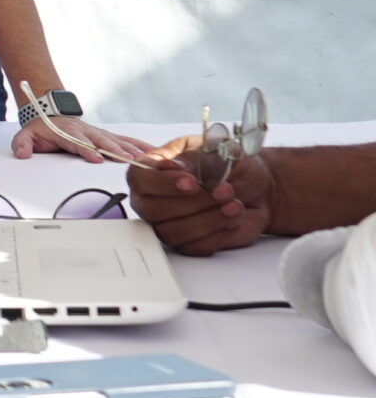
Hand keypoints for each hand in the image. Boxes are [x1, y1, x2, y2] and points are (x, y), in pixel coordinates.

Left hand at [12, 116, 150, 163]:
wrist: (50, 115)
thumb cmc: (41, 130)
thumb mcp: (26, 135)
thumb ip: (22, 144)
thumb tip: (23, 154)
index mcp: (68, 133)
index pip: (79, 143)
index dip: (88, 150)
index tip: (97, 159)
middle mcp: (87, 132)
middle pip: (103, 142)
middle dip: (116, 151)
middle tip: (128, 161)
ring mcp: (99, 133)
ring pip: (118, 141)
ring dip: (132, 149)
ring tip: (146, 159)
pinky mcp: (107, 135)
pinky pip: (126, 139)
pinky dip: (140, 145)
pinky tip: (154, 151)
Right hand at [124, 135, 275, 254]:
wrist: (257, 185)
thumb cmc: (229, 164)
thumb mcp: (212, 150)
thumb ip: (189, 158)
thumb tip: (168, 166)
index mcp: (153, 169)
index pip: (139, 179)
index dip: (162, 183)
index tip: (192, 183)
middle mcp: (154, 198)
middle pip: (153, 210)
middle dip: (194, 203)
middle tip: (224, 191)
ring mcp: (168, 223)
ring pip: (174, 232)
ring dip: (209, 220)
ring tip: (235, 205)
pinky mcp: (188, 242)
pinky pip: (194, 247)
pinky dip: (219, 234)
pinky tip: (234, 219)